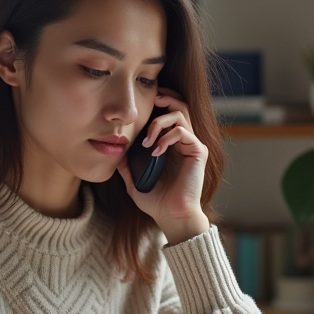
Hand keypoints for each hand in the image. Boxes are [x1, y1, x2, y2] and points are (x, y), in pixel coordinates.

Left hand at [116, 89, 210, 244]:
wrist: (172, 215)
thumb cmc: (157, 202)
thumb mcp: (135, 182)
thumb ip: (127, 167)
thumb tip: (115, 154)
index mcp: (172, 144)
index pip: (169, 112)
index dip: (158, 103)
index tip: (142, 105)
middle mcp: (185, 141)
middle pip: (179, 105)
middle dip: (164, 97)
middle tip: (150, 99)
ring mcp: (193, 145)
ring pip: (180, 114)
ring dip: (159, 122)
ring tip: (147, 141)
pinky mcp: (198, 151)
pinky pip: (182, 132)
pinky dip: (166, 137)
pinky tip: (155, 152)